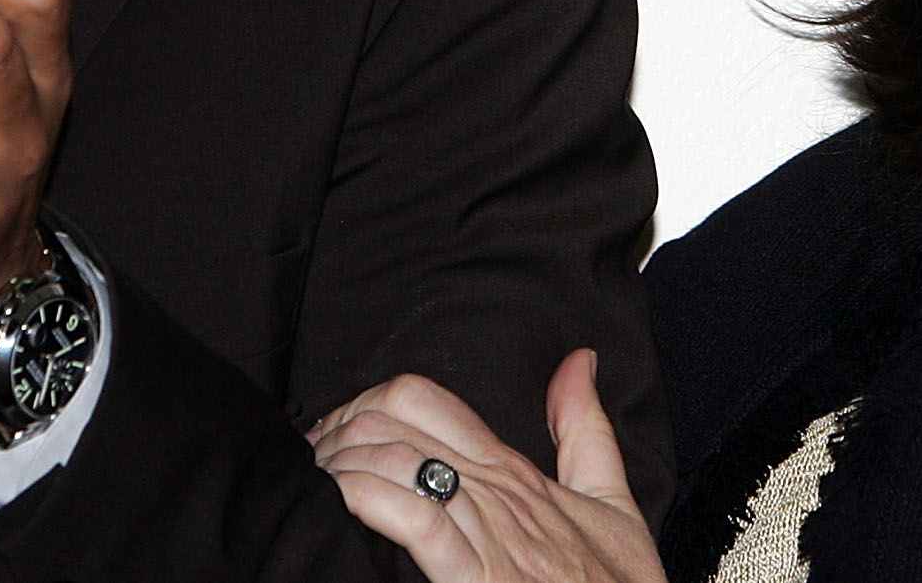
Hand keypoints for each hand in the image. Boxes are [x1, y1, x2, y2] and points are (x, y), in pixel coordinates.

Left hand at [310, 351, 662, 582]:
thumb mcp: (614, 508)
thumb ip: (587, 431)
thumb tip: (577, 361)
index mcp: (519, 473)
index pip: (424, 401)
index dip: (362, 406)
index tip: (329, 437)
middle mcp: (501, 494)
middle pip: (398, 421)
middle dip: (336, 434)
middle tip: (306, 461)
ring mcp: (493, 538)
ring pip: (401, 463)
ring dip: (343, 466)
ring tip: (311, 484)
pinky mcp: (482, 580)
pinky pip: (420, 521)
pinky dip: (373, 501)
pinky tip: (343, 502)